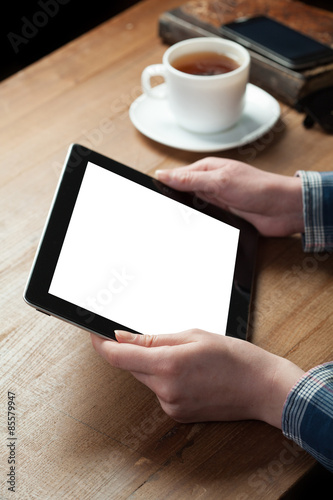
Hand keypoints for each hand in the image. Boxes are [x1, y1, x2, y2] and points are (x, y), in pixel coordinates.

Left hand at [91, 330, 303, 426]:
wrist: (261, 387)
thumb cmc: (235, 357)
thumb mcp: (193, 335)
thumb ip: (153, 339)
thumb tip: (122, 338)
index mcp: (168, 365)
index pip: (119, 357)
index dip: (101, 345)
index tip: (93, 334)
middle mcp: (165, 389)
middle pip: (132, 367)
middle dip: (135, 351)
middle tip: (156, 339)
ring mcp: (171, 405)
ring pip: (146, 378)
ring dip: (153, 365)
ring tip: (183, 355)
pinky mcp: (177, 414)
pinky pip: (159, 391)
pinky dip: (164, 378)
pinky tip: (188, 372)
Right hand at [156, 157, 303, 236]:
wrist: (283, 210)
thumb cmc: (259, 188)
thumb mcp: (220, 180)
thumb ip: (191, 179)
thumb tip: (164, 174)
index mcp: (208, 169)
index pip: (177, 176)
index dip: (164, 184)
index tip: (151, 192)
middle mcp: (210, 185)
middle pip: (182, 194)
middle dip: (173, 203)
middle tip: (161, 213)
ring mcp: (216, 201)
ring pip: (191, 210)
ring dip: (187, 215)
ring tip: (176, 222)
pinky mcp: (223, 217)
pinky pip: (204, 221)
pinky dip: (198, 225)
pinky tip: (193, 228)